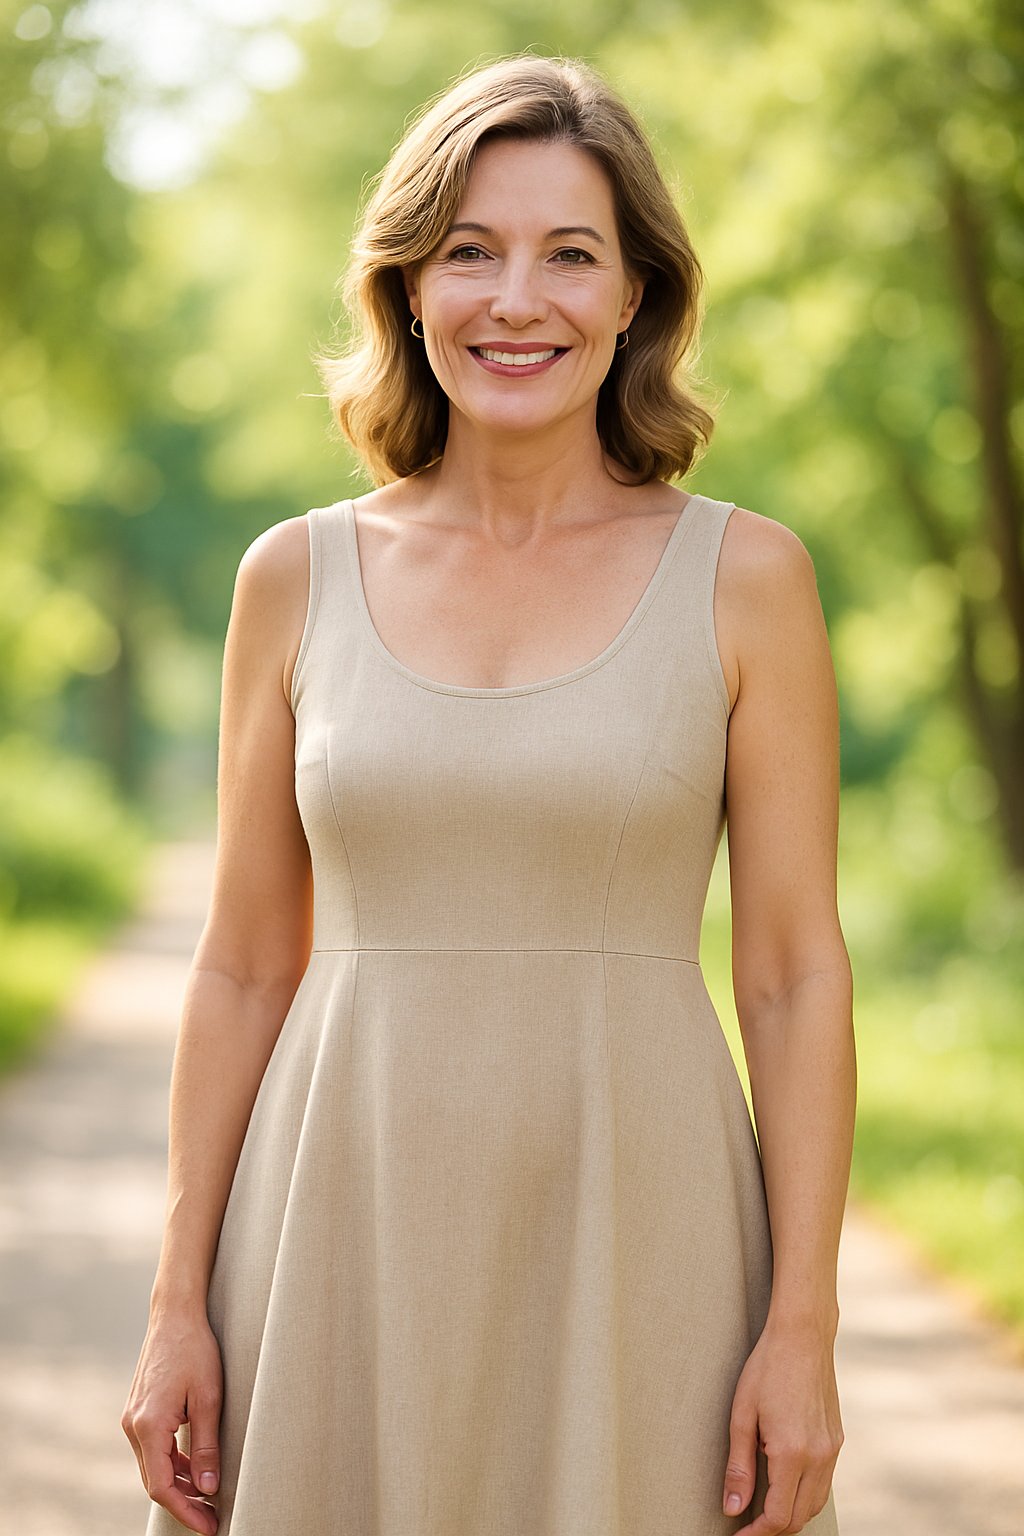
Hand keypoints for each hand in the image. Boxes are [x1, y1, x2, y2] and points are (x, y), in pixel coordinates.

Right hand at [122, 1307, 223, 1534]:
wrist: (175, 1314)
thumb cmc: (195, 1349)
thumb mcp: (208, 1397)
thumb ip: (206, 1445)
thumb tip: (208, 1487)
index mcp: (148, 1426)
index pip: (162, 1487)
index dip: (186, 1511)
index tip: (209, 1525)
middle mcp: (133, 1426)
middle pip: (155, 1481)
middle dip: (184, 1503)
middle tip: (213, 1517)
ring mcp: (133, 1418)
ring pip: (154, 1466)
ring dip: (179, 1483)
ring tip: (209, 1495)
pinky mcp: (139, 1411)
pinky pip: (154, 1448)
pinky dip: (173, 1462)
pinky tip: (195, 1466)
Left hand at [722, 1318, 843, 1533]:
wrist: (803, 1335)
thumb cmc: (767, 1368)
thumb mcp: (742, 1415)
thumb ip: (738, 1466)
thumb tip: (733, 1507)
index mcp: (792, 1453)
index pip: (777, 1516)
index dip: (756, 1534)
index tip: (738, 1535)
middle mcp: (819, 1457)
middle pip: (799, 1517)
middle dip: (773, 1529)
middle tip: (747, 1526)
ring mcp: (832, 1449)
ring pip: (815, 1504)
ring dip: (791, 1514)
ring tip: (763, 1509)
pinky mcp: (837, 1440)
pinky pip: (824, 1482)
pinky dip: (805, 1494)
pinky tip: (785, 1483)